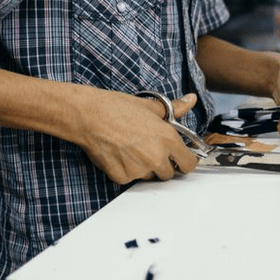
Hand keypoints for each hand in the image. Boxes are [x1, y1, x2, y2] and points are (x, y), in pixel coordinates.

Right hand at [74, 90, 199, 183]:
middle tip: (149, 149)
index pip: (188, 164)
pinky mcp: (122, 177)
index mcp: (167, 139)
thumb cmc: (117, 108)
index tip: (179, 158)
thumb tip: (190, 100)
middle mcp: (156, 157)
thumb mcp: (150, 106)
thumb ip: (175, 108)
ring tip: (131, 148)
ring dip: (145, 168)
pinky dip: (127, 170)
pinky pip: (131, 179)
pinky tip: (119, 154)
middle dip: (163, 164)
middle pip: (169, 173)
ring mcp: (139, 169)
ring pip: (149, 176)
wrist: (89, 116)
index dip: (184, 160)